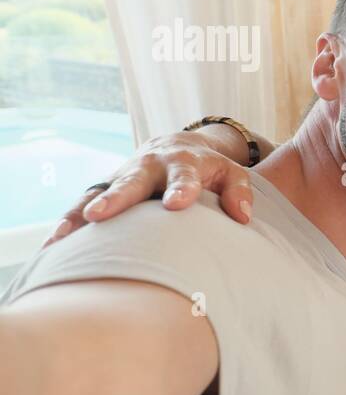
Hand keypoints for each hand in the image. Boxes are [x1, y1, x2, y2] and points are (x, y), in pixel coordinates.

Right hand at [43, 133, 253, 247]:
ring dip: (81, 214)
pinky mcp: (105, 189)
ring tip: (64, 235)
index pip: (184, 177)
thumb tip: (243, 216)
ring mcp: (123, 177)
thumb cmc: (209, 169)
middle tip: (100, 215)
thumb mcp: (232, 174)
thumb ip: (240, 192)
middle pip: (132, 183)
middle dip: (117, 198)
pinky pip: (83, 206)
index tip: (177, 204)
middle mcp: (148, 168)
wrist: (176, 147)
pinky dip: (68, 223)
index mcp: (183, 164)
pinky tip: (53, 246)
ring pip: (99, 194)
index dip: (182, 189)